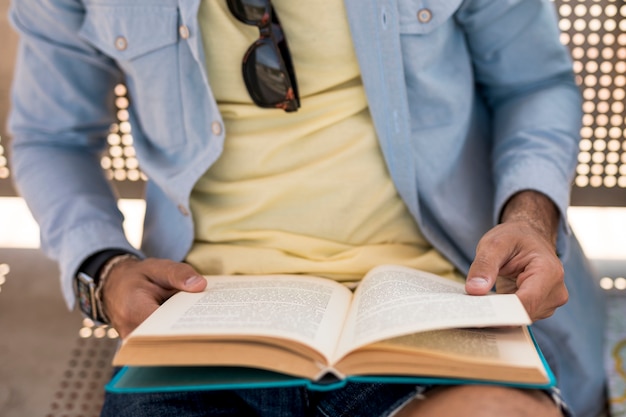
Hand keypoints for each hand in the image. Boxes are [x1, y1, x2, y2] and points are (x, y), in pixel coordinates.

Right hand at [100, 257, 206, 337]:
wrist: (116, 286)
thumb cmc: (138, 276)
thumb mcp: (158, 267)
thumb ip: (178, 274)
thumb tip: (200, 285)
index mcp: (133, 308)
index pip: (163, 326)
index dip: (186, 326)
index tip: (208, 322)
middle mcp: (131, 330)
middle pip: (166, 340)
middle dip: (190, 333)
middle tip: (215, 326)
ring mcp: (134, 342)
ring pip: (165, 345)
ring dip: (185, 336)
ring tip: (208, 325)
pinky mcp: (140, 346)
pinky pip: (162, 344)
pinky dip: (178, 336)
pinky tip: (195, 326)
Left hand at [464, 191, 568, 320]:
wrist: (528, 237)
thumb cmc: (514, 237)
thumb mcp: (494, 243)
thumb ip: (484, 265)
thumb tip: (474, 290)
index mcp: (548, 272)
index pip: (527, 301)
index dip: (502, 312)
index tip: (479, 315)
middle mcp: (555, 291)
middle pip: (523, 313)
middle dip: (496, 314)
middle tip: (469, 312)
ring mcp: (548, 302)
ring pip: (519, 319)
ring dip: (497, 315)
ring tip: (476, 307)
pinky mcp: (538, 308)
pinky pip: (517, 317)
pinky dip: (501, 313)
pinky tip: (485, 307)